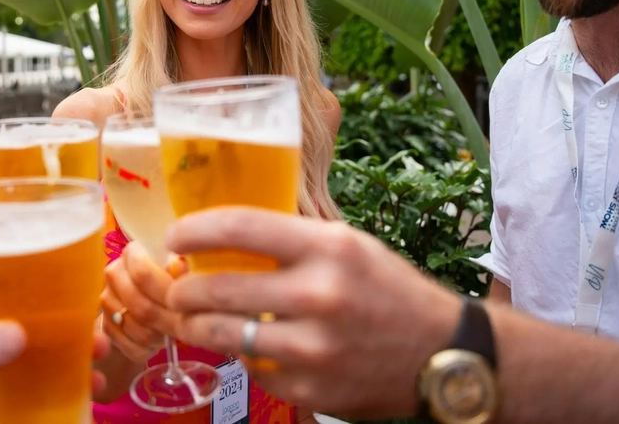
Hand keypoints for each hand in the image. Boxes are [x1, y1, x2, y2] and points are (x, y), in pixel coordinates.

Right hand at [99, 241, 179, 362]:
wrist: (149, 304)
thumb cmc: (171, 286)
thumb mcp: (181, 274)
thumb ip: (182, 269)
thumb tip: (180, 268)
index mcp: (133, 254)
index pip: (143, 273)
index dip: (168, 292)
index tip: (185, 303)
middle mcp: (113, 273)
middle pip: (140, 305)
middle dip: (165, 320)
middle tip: (181, 326)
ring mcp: (106, 300)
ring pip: (133, 327)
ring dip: (156, 336)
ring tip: (169, 334)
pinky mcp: (104, 326)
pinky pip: (125, 344)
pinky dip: (144, 349)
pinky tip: (154, 345)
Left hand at [165, 208, 461, 420]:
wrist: (442, 353)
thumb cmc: (386, 289)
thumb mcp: (347, 245)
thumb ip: (289, 239)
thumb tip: (219, 235)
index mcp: (329, 248)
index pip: (239, 228)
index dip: (194, 230)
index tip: (175, 236)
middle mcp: (319, 296)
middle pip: (217, 287)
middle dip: (182, 287)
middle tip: (176, 285)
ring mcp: (313, 348)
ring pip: (221, 334)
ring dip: (194, 324)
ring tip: (189, 316)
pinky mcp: (309, 390)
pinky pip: (250, 368)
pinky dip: (241, 355)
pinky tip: (245, 344)